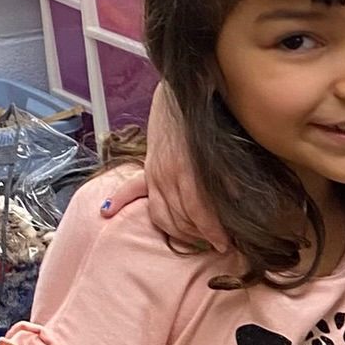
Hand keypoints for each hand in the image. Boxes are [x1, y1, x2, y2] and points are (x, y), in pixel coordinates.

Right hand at [100, 86, 224, 247]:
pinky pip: (129, 191)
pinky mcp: (145, 170)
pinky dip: (119, 202)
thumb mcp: (221, 149)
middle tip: (216, 243)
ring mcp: (153, 174)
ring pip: (161, 215)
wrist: (180, 99)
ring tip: (194, 239)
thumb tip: (237, 197)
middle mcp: (166, 176)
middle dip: (199, 236)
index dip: (212, 233)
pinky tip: (107, 212)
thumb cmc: (203, 126)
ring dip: (177, 232)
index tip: (225, 245)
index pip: (198, 213)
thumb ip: (227, 174)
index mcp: (187, 172)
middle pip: (180, 219)